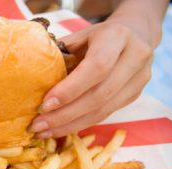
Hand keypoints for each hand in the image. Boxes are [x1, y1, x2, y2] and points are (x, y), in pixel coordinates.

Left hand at [29, 20, 152, 137]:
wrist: (134, 34)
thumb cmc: (95, 37)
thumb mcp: (78, 37)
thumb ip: (61, 55)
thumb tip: (32, 82)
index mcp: (117, 36)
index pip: (96, 67)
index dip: (70, 89)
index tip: (44, 105)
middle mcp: (135, 57)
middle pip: (99, 95)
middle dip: (65, 114)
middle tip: (37, 125)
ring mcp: (139, 79)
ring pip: (102, 110)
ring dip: (69, 125)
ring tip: (43, 131)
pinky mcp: (134, 96)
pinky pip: (104, 115)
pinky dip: (78, 124)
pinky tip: (58, 129)